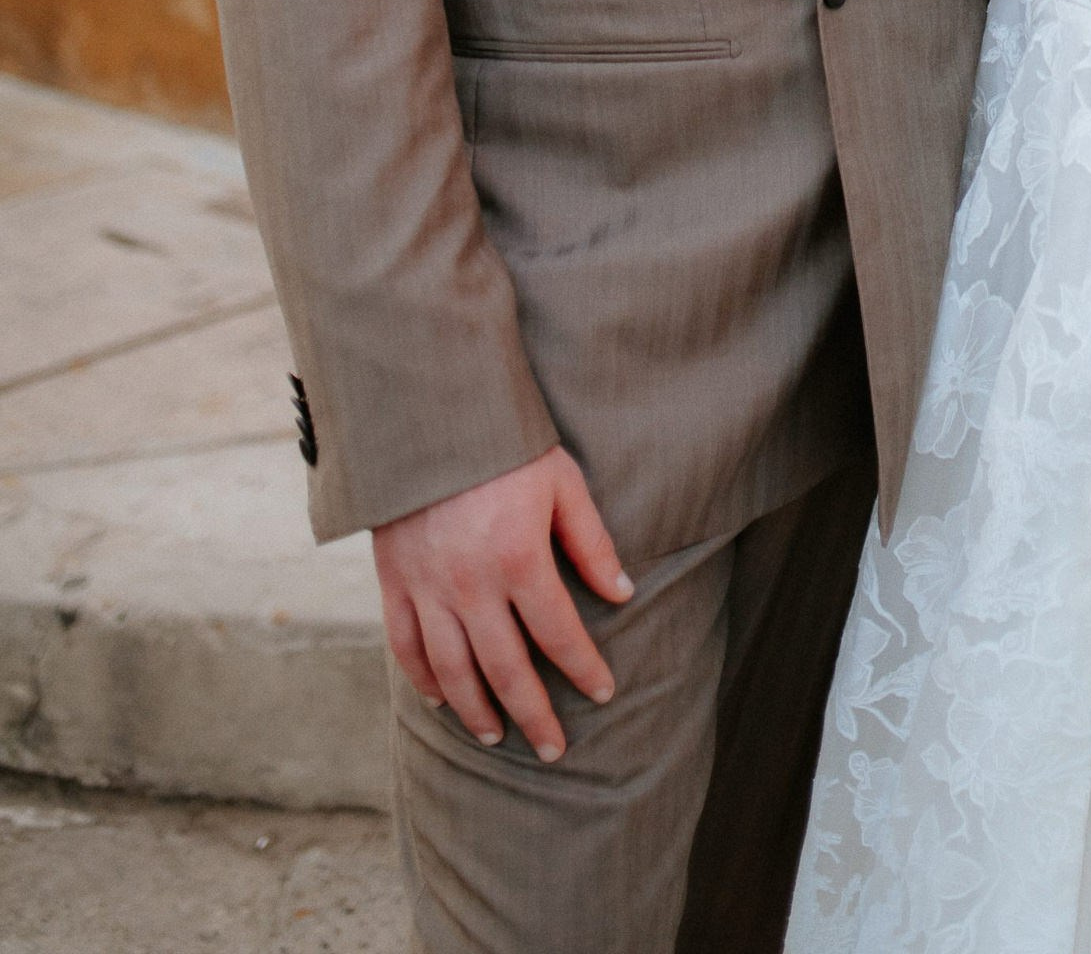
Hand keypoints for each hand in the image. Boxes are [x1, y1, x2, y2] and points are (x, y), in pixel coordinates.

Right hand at [373, 446, 633, 760]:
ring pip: (452, 669)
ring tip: (499, 735)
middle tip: (554, 749)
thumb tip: (622, 594)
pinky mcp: (393, 580)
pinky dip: (422, 680)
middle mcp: (469, 583)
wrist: (428, 415)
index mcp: (518, 556)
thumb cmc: (506, 445)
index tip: (603, 694)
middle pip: (505, 668)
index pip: (558, 633)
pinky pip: (405, 645)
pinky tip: (441, 701)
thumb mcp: (562, 481)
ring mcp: (426, 586)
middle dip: (534, 714)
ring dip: (477, 710)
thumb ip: (591, 542)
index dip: (583, 669)